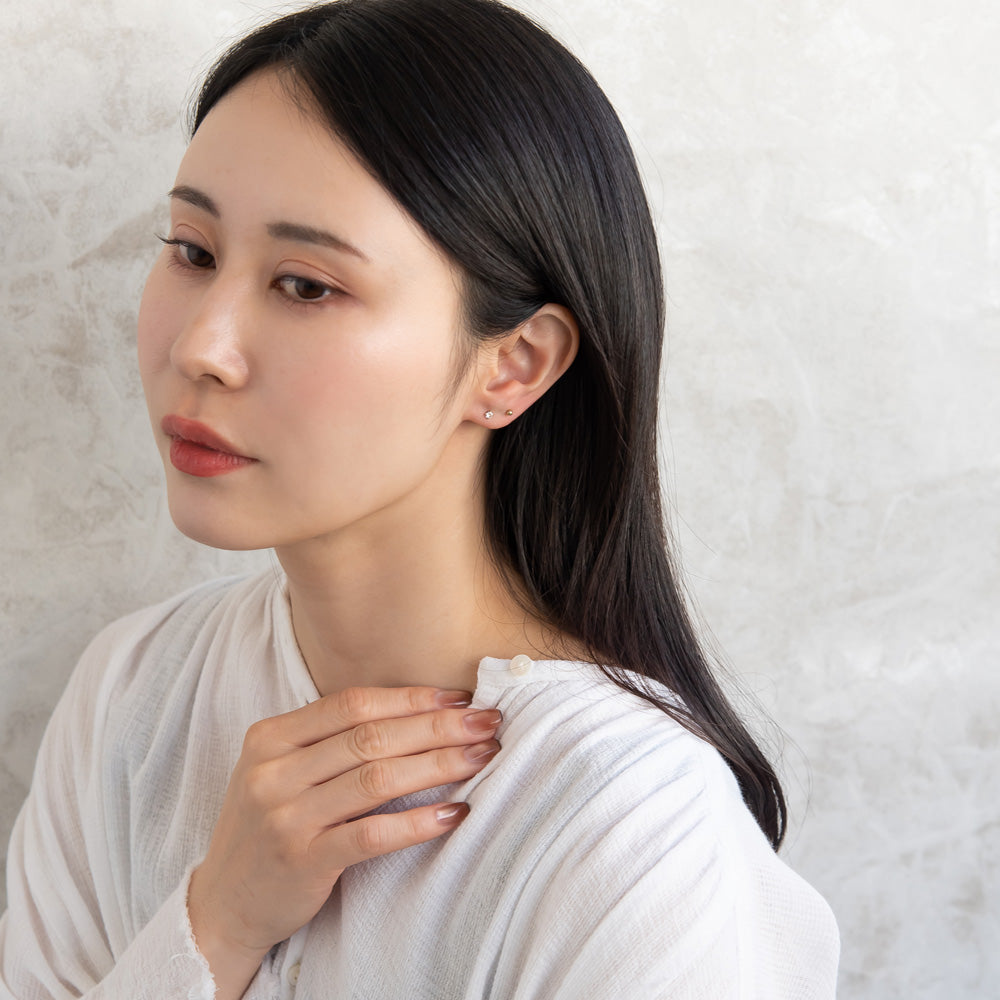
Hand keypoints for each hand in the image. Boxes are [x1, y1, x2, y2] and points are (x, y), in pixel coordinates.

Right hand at [187, 686, 500, 997]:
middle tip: (487, 723)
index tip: (458, 698)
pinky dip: (417, 823)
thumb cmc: (268, 825)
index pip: (352, 703)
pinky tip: (454, 813)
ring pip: (377, 778)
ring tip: (480, 758)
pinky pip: (372, 834)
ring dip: (438, 765)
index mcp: (269, 736)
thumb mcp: (279, 770)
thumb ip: (328, 740)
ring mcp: (285, 817)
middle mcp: (273, 771)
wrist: (224, 904)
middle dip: (437, 727)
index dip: (410, 698)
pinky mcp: (303, 862)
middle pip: (371, 737)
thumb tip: (416, 712)